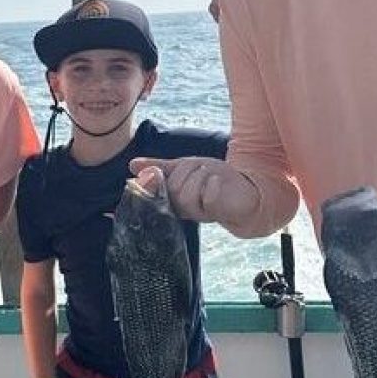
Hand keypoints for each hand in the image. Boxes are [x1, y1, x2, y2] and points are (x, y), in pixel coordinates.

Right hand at [129, 157, 258, 225]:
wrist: (244, 190)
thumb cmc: (212, 179)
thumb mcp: (184, 167)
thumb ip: (160, 166)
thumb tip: (132, 165)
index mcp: (171, 199)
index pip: (152, 190)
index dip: (152, 178)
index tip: (156, 171)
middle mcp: (181, 209)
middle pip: (172, 186)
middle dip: (187, 169)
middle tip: (201, 168)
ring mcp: (197, 212)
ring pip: (186, 192)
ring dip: (201, 174)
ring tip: (211, 175)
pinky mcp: (215, 212)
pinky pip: (207, 196)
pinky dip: (212, 184)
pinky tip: (217, 181)